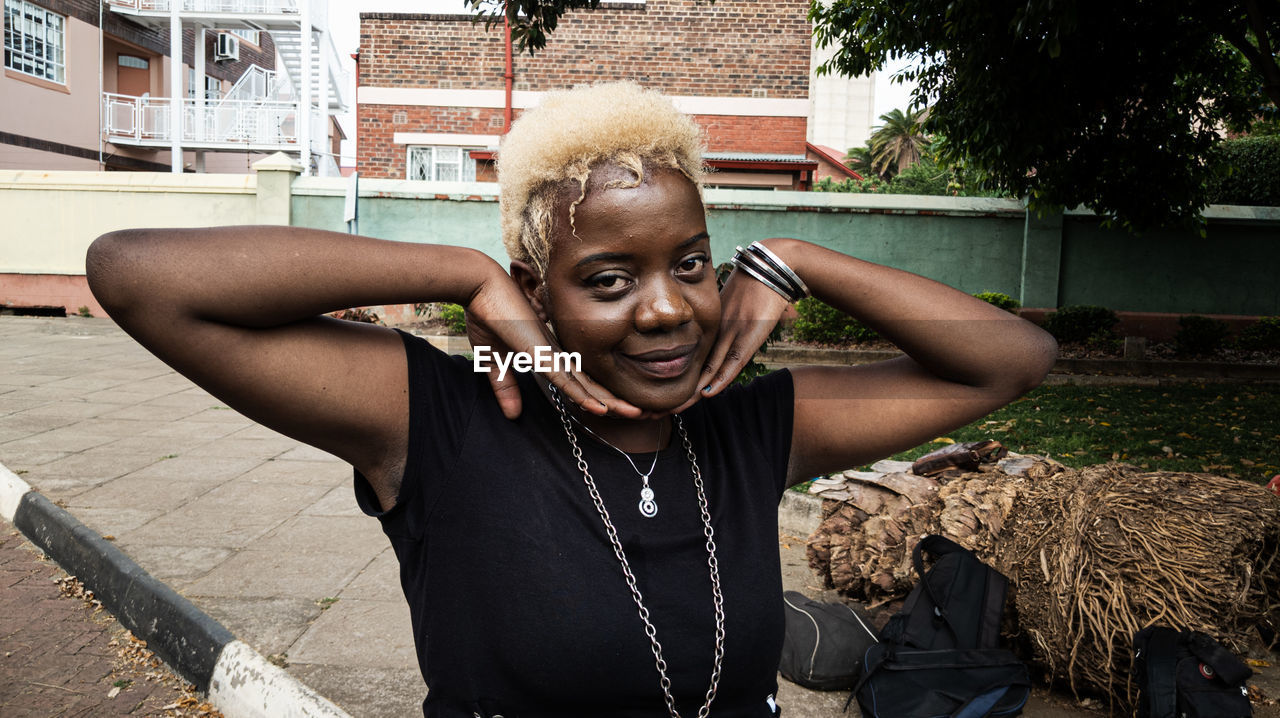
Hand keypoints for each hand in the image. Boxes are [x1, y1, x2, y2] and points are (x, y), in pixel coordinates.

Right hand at [464, 272, 643, 419]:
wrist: (479, 286)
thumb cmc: (486, 314)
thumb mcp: (494, 360)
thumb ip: (505, 387)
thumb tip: (513, 415)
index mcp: (550, 352)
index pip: (581, 380)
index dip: (599, 396)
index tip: (616, 411)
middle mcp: (557, 352)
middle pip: (592, 382)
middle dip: (615, 400)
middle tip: (641, 414)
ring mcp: (551, 351)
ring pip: (586, 383)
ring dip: (610, 401)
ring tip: (635, 413)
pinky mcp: (540, 350)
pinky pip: (564, 377)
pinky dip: (582, 394)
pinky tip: (599, 408)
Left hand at [673, 265, 788, 412]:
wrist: (769, 269)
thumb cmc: (755, 288)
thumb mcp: (737, 310)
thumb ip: (728, 327)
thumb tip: (722, 343)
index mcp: (713, 329)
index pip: (693, 361)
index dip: (679, 381)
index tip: (662, 400)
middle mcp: (718, 333)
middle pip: (695, 369)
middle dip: (677, 392)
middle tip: (654, 411)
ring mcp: (732, 334)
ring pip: (709, 368)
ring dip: (692, 391)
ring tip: (674, 409)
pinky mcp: (749, 335)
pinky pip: (733, 362)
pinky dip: (720, 379)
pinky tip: (706, 393)